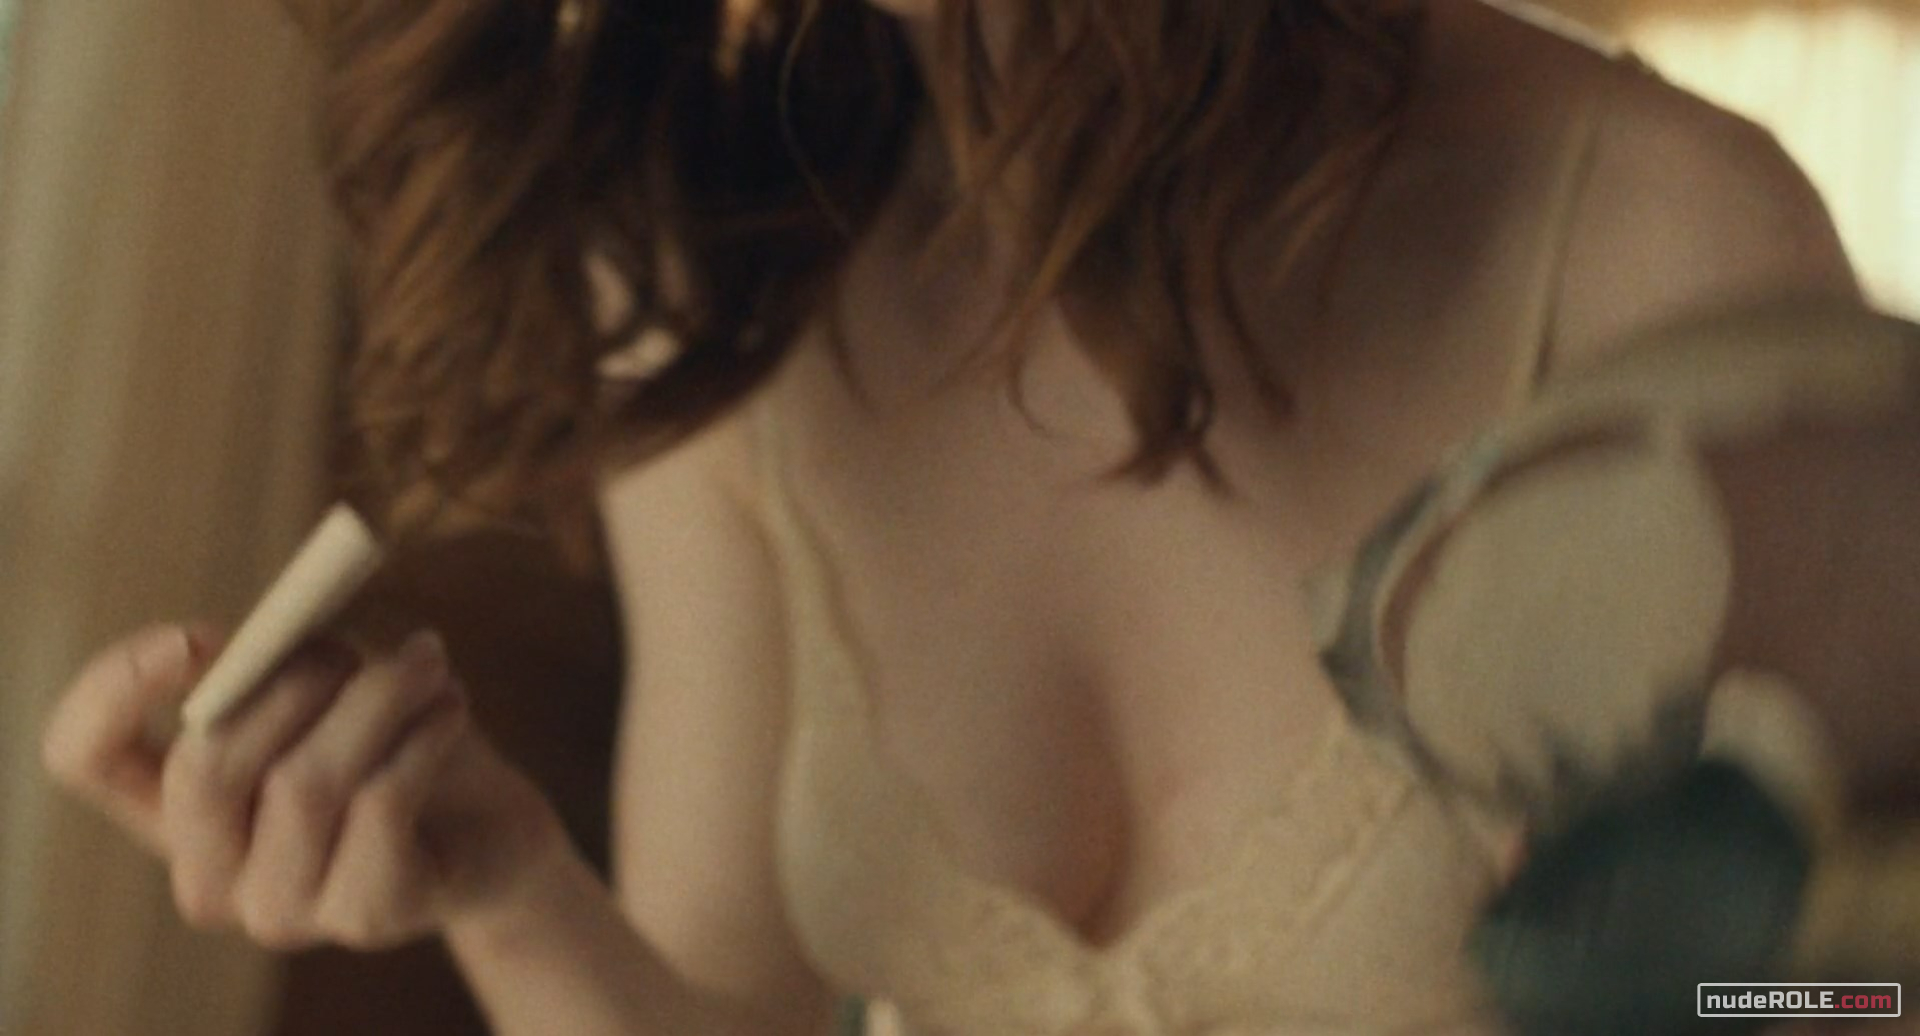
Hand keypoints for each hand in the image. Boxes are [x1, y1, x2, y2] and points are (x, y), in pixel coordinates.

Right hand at [42, 622, 568, 951]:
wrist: (491, 828)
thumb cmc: (392, 745)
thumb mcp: (330, 689)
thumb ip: (284, 662)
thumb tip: (279, 637)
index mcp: (172, 805)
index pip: (83, 756)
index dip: (114, 688)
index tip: (198, 635)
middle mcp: (208, 873)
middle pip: (206, 764)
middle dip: (294, 681)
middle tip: (360, 648)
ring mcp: (279, 910)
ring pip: (304, 781)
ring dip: (378, 698)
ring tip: (428, 668)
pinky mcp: (362, 917)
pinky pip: (381, 804)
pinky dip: (423, 737)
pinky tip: (452, 711)